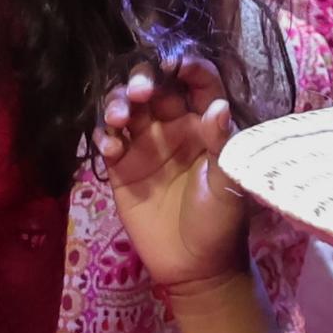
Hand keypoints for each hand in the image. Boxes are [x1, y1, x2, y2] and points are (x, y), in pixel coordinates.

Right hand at [98, 62, 249, 293]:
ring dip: (118, 103)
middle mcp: (174, 126)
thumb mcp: (227, 184)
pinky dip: (104, 136)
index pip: (198, 81)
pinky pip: (108, 139)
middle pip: (154, 85)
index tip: (173, 64)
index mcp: (206, 124)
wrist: (195, 269)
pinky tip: (112, 149)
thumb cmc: (220, 224)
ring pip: (126, 107)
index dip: (187, 65)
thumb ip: (221, 144)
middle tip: (139, 92)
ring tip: (120, 119)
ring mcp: (145, 145)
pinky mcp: (121, 167)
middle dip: (142, 78)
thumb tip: (219, 107)